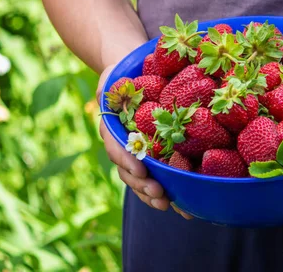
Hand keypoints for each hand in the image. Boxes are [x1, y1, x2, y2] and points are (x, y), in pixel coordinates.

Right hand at [96, 65, 191, 218]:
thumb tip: (108, 91)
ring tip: (166, 203)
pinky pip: (152, 177)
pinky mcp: (150, 157)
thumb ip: (110, 89)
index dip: (127, 161)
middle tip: (159, 192)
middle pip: (128, 171)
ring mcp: (134, 154)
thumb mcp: (113, 80)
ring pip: (139, 180)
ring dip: (151, 193)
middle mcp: (121, 146)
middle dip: (142, 184)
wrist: (129, 79)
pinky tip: (174, 202)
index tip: (141, 169)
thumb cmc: (122, 79)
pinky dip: (161, 191)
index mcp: (112, 130)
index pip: (117, 149)